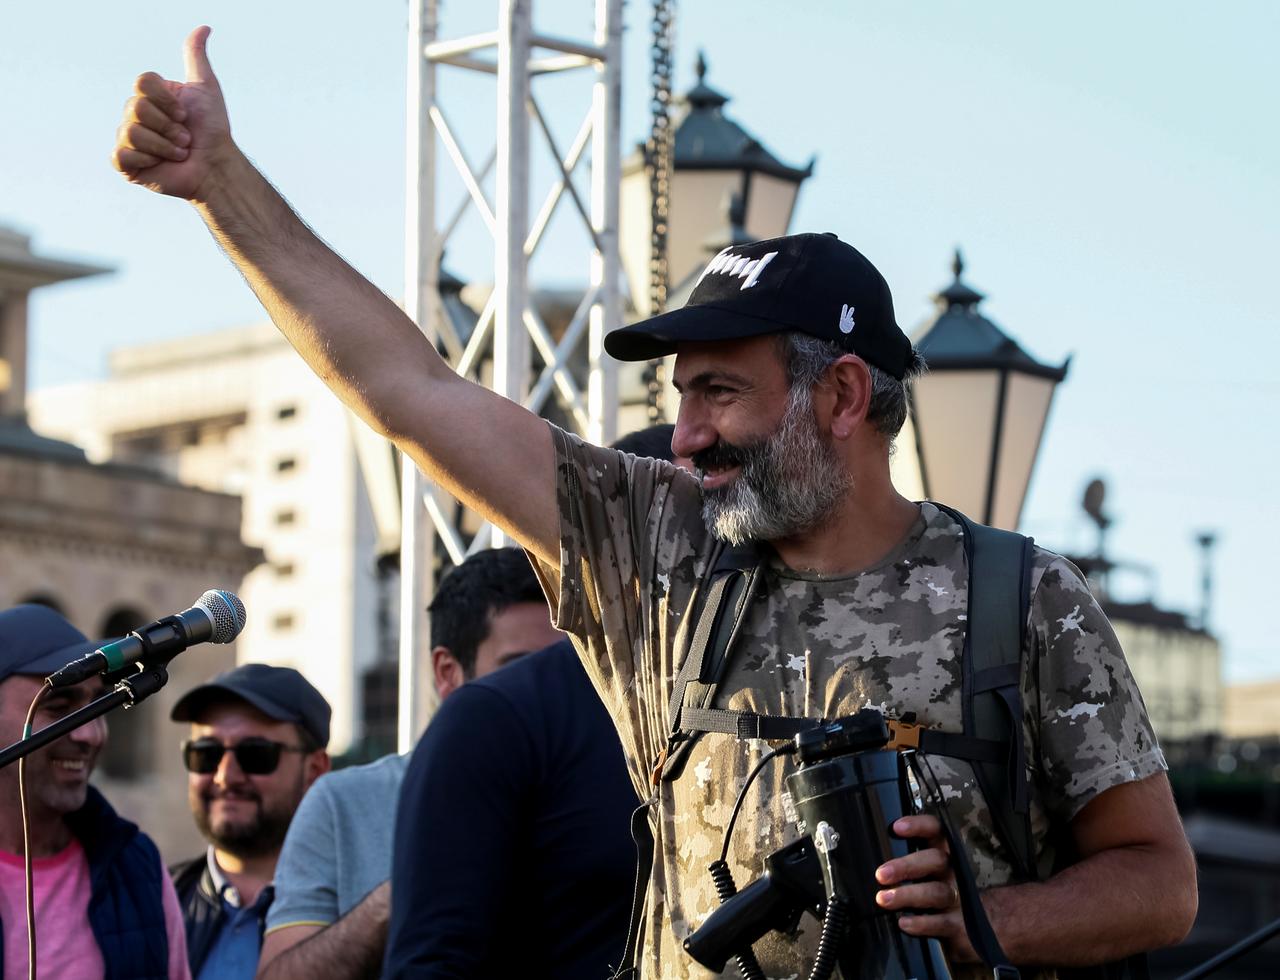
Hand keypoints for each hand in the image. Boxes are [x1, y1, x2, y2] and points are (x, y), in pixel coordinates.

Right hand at [111, 26, 233, 200]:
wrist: (216, 167)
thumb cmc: (212, 131)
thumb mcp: (206, 88)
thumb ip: (196, 58)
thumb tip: (203, 28)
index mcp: (149, 96)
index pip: (142, 82)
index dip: (167, 100)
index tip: (185, 114)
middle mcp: (134, 115)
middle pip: (136, 107)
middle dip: (169, 126)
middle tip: (185, 138)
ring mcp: (128, 140)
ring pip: (132, 132)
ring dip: (164, 145)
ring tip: (180, 153)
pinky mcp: (125, 164)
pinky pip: (122, 154)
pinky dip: (149, 159)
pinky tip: (161, 165)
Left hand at [875, 814, 977, 962]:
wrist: (987, 923)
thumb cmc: (942, 890)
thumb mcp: (929, 872)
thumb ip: (907, 862)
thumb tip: (871, 852)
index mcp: (942, 854)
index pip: (936, 831)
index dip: (918, 826)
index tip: (897, 827)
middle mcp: (952, 873)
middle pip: (935, 860)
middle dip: (906, 865)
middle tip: (881, 874)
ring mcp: (958, 899)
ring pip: (936, 892)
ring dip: (907, 895)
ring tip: (884, 899)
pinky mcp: (959, 925)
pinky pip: (941, 923)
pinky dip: (921, 923)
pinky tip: (904, 922)